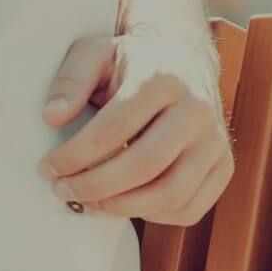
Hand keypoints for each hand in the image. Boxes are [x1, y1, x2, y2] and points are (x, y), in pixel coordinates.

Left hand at [39, 33, 232, 223]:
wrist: (184, 62)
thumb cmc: (129, 62)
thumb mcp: (94, 54)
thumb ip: (70, 81)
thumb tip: (52, 117)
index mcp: (163, 79)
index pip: (114, 128)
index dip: (76, 155)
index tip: (47, 168)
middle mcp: (197, 110)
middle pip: (145, 165)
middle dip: (96, 185)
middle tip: (61, 190)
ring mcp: (216, 141)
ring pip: (172, 193)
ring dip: (122, 207)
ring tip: (87, 200)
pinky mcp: (224, 166)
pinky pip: (190, 208)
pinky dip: (152, 216)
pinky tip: (121, 203)